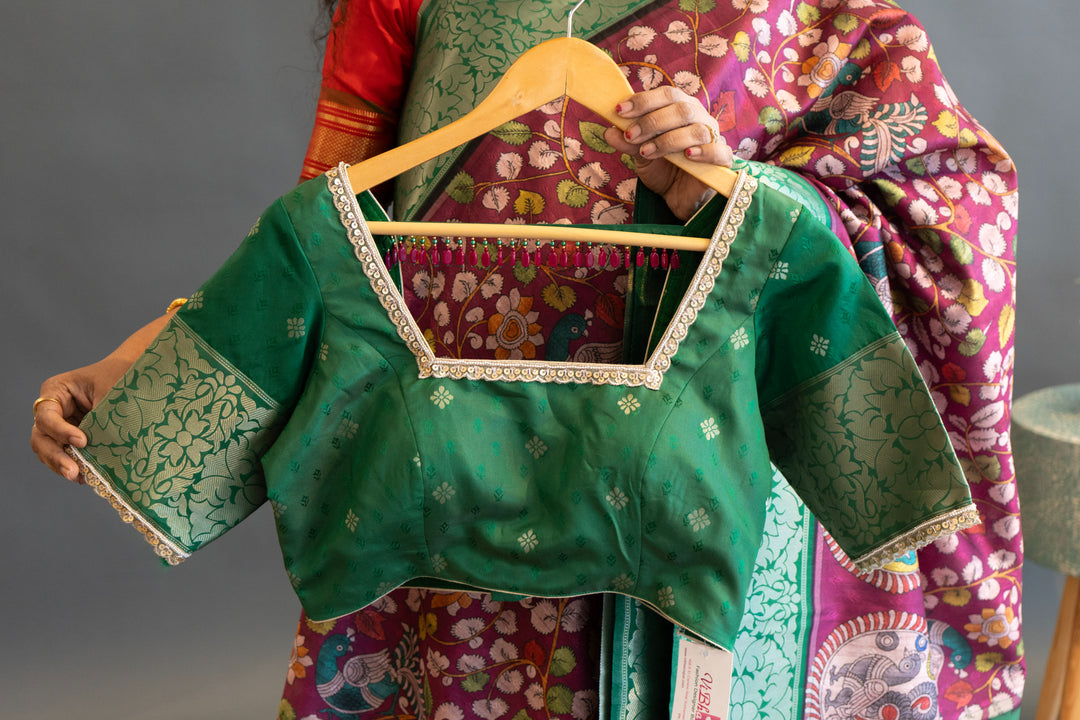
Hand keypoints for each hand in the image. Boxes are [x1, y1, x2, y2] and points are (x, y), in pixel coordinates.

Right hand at [30, 311, 172, 481]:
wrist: (136, 374)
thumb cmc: (121, 376)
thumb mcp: (110, 393)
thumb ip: (99, 419)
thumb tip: (97, 450)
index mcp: (56, 390)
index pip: (46, 416)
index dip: (60, 431)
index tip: (83, 441)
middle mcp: (53, 409)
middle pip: (41, 437)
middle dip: (55, 456)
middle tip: (72, 472)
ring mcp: (61, 424)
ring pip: (49, 450)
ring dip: (61, 465)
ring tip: (79, 477)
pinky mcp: (72, 437)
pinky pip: (65, 454)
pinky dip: (72, 465)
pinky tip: (85, 477)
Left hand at [603, 86, 732, 220]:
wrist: (677, 196)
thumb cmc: (662, 168)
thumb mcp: (640, 155)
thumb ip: (628, 142)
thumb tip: (609, 131)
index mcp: (680, 108)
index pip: (666, 94)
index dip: (643, 101)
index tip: (620, 111)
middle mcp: (698, 118)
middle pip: (681, 108)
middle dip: (652, 121)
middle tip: (632, 136)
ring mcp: (712, 138)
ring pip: (696, 130)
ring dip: (668, 140)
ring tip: (647, 152)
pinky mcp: (721, 161)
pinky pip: (719, 151)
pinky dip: (703, 152)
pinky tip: (687, 155)